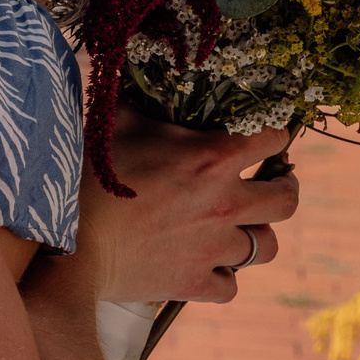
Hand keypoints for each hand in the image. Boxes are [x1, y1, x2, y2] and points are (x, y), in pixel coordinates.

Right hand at [76, 109, 299, 304]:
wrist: (72, 245)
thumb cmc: (89, 176)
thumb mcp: (114, 125)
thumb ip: (136, 100)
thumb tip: (130, 73)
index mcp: (212, 159)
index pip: (269, 140)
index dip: (272, 135)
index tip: (269, 136)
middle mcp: (224, 204)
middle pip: (287, 201)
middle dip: (286, 189)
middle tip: (276, 184)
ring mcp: (213, 248)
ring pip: (266, 247)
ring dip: (256, 236)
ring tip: (244, 229)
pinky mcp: (194, 282)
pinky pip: (230, 287)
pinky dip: (223, 277)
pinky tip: (209, 267)